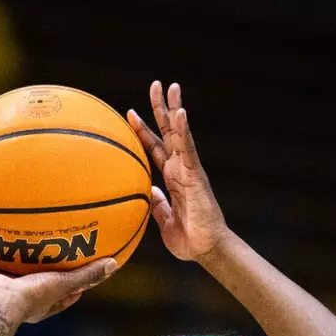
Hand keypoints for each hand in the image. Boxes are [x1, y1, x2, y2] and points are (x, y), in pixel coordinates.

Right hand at [0, 249, 115, 325]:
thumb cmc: (32, 298)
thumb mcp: (64, 284)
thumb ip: (87, 275)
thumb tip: (114, 264)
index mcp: (42, 300)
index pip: (63, 293)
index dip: (72, 283)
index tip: (79, 268)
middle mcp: (22, 296)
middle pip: (32, 282)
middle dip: (35, 269)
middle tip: (43, 252)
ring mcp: (0, 290)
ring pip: (1, 275)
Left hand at [127, 81, 231, 261]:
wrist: (206, 250)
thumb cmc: (189, 240)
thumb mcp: (164, 220)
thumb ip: (156, 205)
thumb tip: (146, 192)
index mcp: (172, 177)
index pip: (155, 148)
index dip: (143, 130)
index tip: (129, 114)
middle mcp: (181, 168)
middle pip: (169, 132)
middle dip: (161, 108)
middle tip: (156, 85)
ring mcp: (189, 169)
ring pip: (180, 133)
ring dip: (174, 109)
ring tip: (170, 87)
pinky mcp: (196, 175)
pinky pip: (188, 148)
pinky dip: (184, 130)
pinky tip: (180, 112)